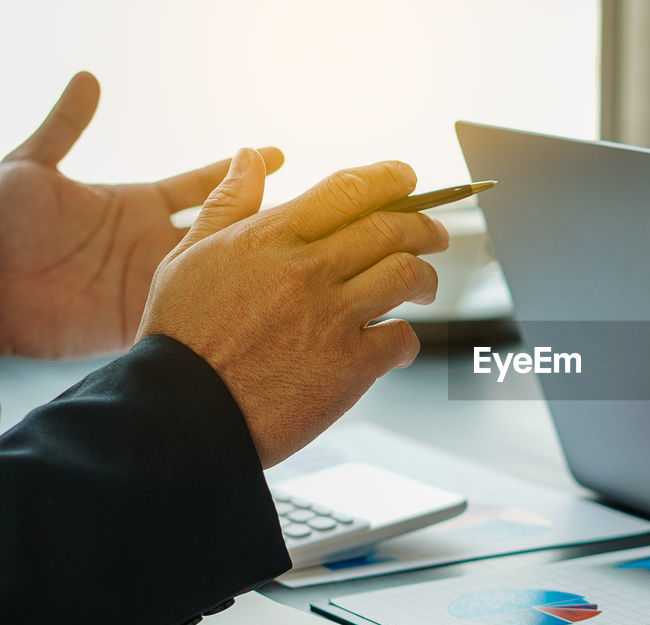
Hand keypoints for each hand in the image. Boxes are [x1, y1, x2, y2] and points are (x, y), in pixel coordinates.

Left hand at [0, 71, 282, 356]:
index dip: (242, 170)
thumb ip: (65, 126)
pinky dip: (229, 314)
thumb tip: (90, 78)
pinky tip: (265, 308)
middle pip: (226, 229)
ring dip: (256, 266)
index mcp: (134, 204)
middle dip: (266, 217)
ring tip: (305, 256)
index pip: (203, 185)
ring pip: (221, 274)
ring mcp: (153, 284)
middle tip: (314, 207)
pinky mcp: (145, 321)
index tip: (279, 154)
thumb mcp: (31, 168)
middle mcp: (152, 244)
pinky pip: (196, 318)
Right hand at [138, 150, 448, 466]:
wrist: (182, 412)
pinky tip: (395, 344)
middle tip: (435, 234)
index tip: (408, 180)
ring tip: (423, 285)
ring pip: (406, 275)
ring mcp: (331, 318)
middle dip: (424, 226)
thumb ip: (226, 203)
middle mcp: (307, 271)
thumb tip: (252, 156)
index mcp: (270, 238)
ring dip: (425, 277)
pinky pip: (402, 338)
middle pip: (390, 228)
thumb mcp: (188, 257)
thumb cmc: (182, 336)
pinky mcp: (349, 366)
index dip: (389, 179)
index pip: (348, 190)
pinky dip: (406, 339)